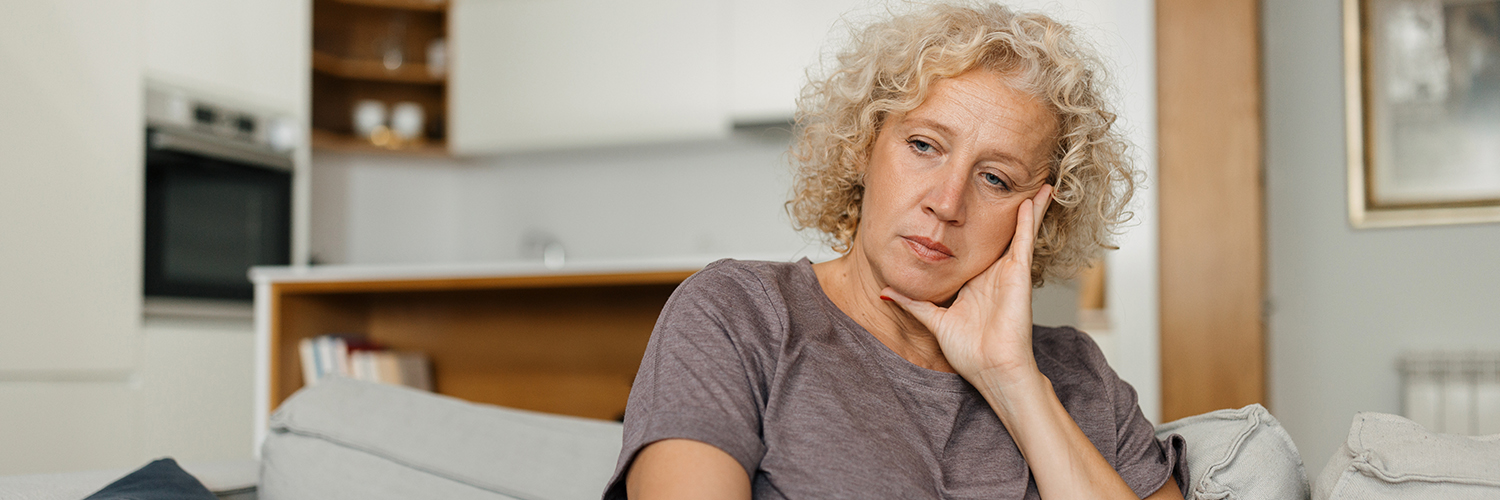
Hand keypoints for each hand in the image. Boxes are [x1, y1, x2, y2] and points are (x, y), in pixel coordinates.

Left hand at [882, 184, 1052, 385]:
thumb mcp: (934, 320)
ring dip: (1030, 208)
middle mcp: (994, 274)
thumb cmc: (971, 353)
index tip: (977, 204)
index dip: (979, 226)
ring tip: (1040, 184)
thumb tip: (885, 292)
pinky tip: (1033, 201)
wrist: (992, 370)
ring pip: (1021, 232)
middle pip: (1004, 234)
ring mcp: (1008, 273)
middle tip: (1018, 185)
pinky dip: (1028, 221)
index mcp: (976, 282)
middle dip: (1013, 211)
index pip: (978, 246)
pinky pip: (1023, 242)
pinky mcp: (1018, 276)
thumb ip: (912, 303)